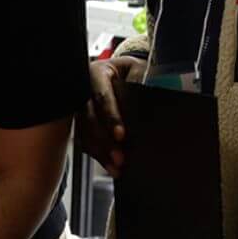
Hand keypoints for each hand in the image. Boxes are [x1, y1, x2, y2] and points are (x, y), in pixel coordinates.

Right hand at [82, 55, 147, 174]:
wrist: (120, 70)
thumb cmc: (131, 70)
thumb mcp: (138, 70)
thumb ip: (143, 82)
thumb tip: (158, 98)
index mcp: (98, 73)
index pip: (102, 96)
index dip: (111, 117)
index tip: (121, 135)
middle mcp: (84, 90)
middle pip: (90, 119)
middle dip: (104, 142)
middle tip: (120, 158)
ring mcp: (79, 106)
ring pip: (84, 132)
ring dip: (100, 153)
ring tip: (116, 168)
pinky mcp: (80, 120)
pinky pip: (84, 139)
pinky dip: (96, 154)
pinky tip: (108, 165)